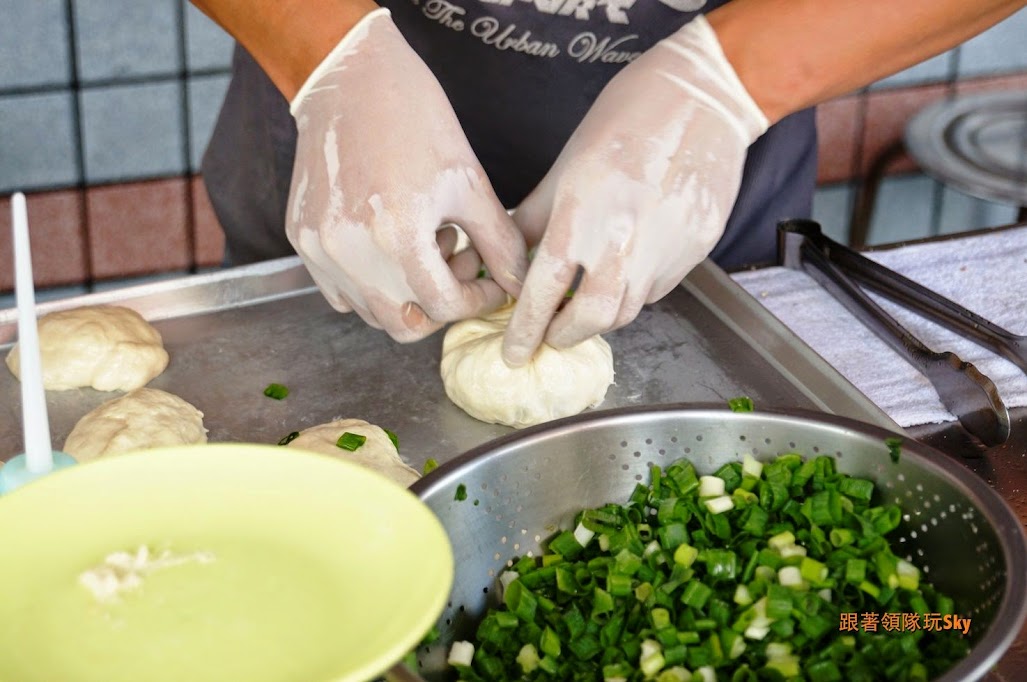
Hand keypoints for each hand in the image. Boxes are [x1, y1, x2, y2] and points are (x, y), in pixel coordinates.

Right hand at [286, 8, 527, 341]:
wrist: (350, 77)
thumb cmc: (415, 119)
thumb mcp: (469, 181)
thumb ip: (498, 242)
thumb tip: (518, 285)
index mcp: (398, 234)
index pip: (446, 306)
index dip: (478, 299)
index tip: (491, 282)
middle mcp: (352, 251)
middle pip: (408, 324)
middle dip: (443, 303)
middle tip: (459, 260)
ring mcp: (321, 248)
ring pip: (372, 313)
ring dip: (408, 294)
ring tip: (424, 243)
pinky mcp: (301, 239)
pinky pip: (340, 292)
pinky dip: (372, 284)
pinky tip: (390, 242)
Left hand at [502, 15, 767, 365]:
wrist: (703, 99)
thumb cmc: (627, 119)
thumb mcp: (566, 166)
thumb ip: (535, 218)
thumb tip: (509, 256)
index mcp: (581, 217)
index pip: (542, 293)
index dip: (525, 330)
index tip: (514, 353)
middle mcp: (623, 243)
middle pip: (591, 319)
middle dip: (564, 336)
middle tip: (550, 336)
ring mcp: (664, 251)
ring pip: (627, 310)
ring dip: (599, 317)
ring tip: (583, 305)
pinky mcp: (694, 251)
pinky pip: (656, 289)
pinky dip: (632, 290)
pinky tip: (624, 271)